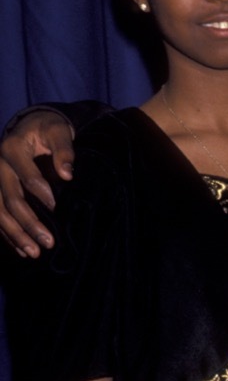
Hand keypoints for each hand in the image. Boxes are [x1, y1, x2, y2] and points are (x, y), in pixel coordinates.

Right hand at [0, 111, 75, 256]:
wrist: (29, 127)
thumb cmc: (48, 130)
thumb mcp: (58, 131)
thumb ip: (64, 149)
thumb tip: (68, 174)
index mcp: (12, 148)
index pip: (26, 176)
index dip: (41, 192)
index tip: (55, 207)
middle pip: (11, 199)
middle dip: (29, 223)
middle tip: (48, 243)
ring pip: (0, 211)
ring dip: (16, 234)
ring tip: (34, 253)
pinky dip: (8, 234)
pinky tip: (21, 250)